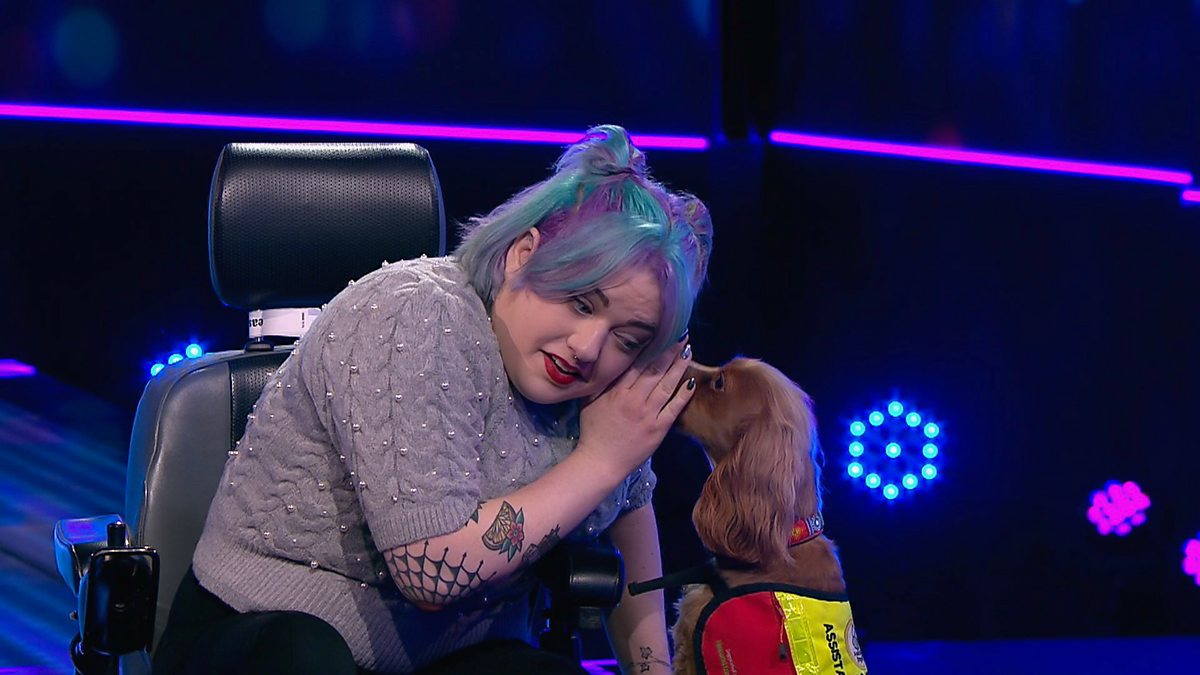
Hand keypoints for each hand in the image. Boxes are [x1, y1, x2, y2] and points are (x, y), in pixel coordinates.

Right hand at [576, 341, 694, 477]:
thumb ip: (600, 382)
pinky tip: (692, 381)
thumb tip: (606, 361)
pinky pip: (674, 408)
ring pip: (666, 385)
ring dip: (679, 366)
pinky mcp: (658, 429)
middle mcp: (633, 400)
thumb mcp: (590, 402)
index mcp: (616, 392)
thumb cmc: (593, 431)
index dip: (651, 347)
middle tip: (681, 335)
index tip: (661, 333)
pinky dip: (683, 394)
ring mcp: (647, 415)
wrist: (600, 462)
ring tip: (688, 351)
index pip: (637, 363)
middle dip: (669, 351)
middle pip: (655, 370)